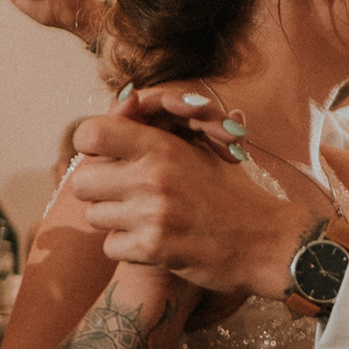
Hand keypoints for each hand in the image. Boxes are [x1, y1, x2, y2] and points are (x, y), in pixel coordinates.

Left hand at [69, 111, 306, 297]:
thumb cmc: (232, 193)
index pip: (91, 134)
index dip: (91, 147)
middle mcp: (153, 177)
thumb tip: (128, 99)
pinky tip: (154, 243)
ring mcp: (152, 214)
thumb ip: (159, 127)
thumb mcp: (201, 148)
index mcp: (162, 146)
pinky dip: (128, 249)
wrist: (266, 240)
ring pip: (94, 216)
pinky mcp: (154, 249)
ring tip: (144, 220)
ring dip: (114, 221)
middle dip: (98, 191)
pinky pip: (111, 247)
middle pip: (83, 182)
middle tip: (123, 197)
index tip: (105, 159)